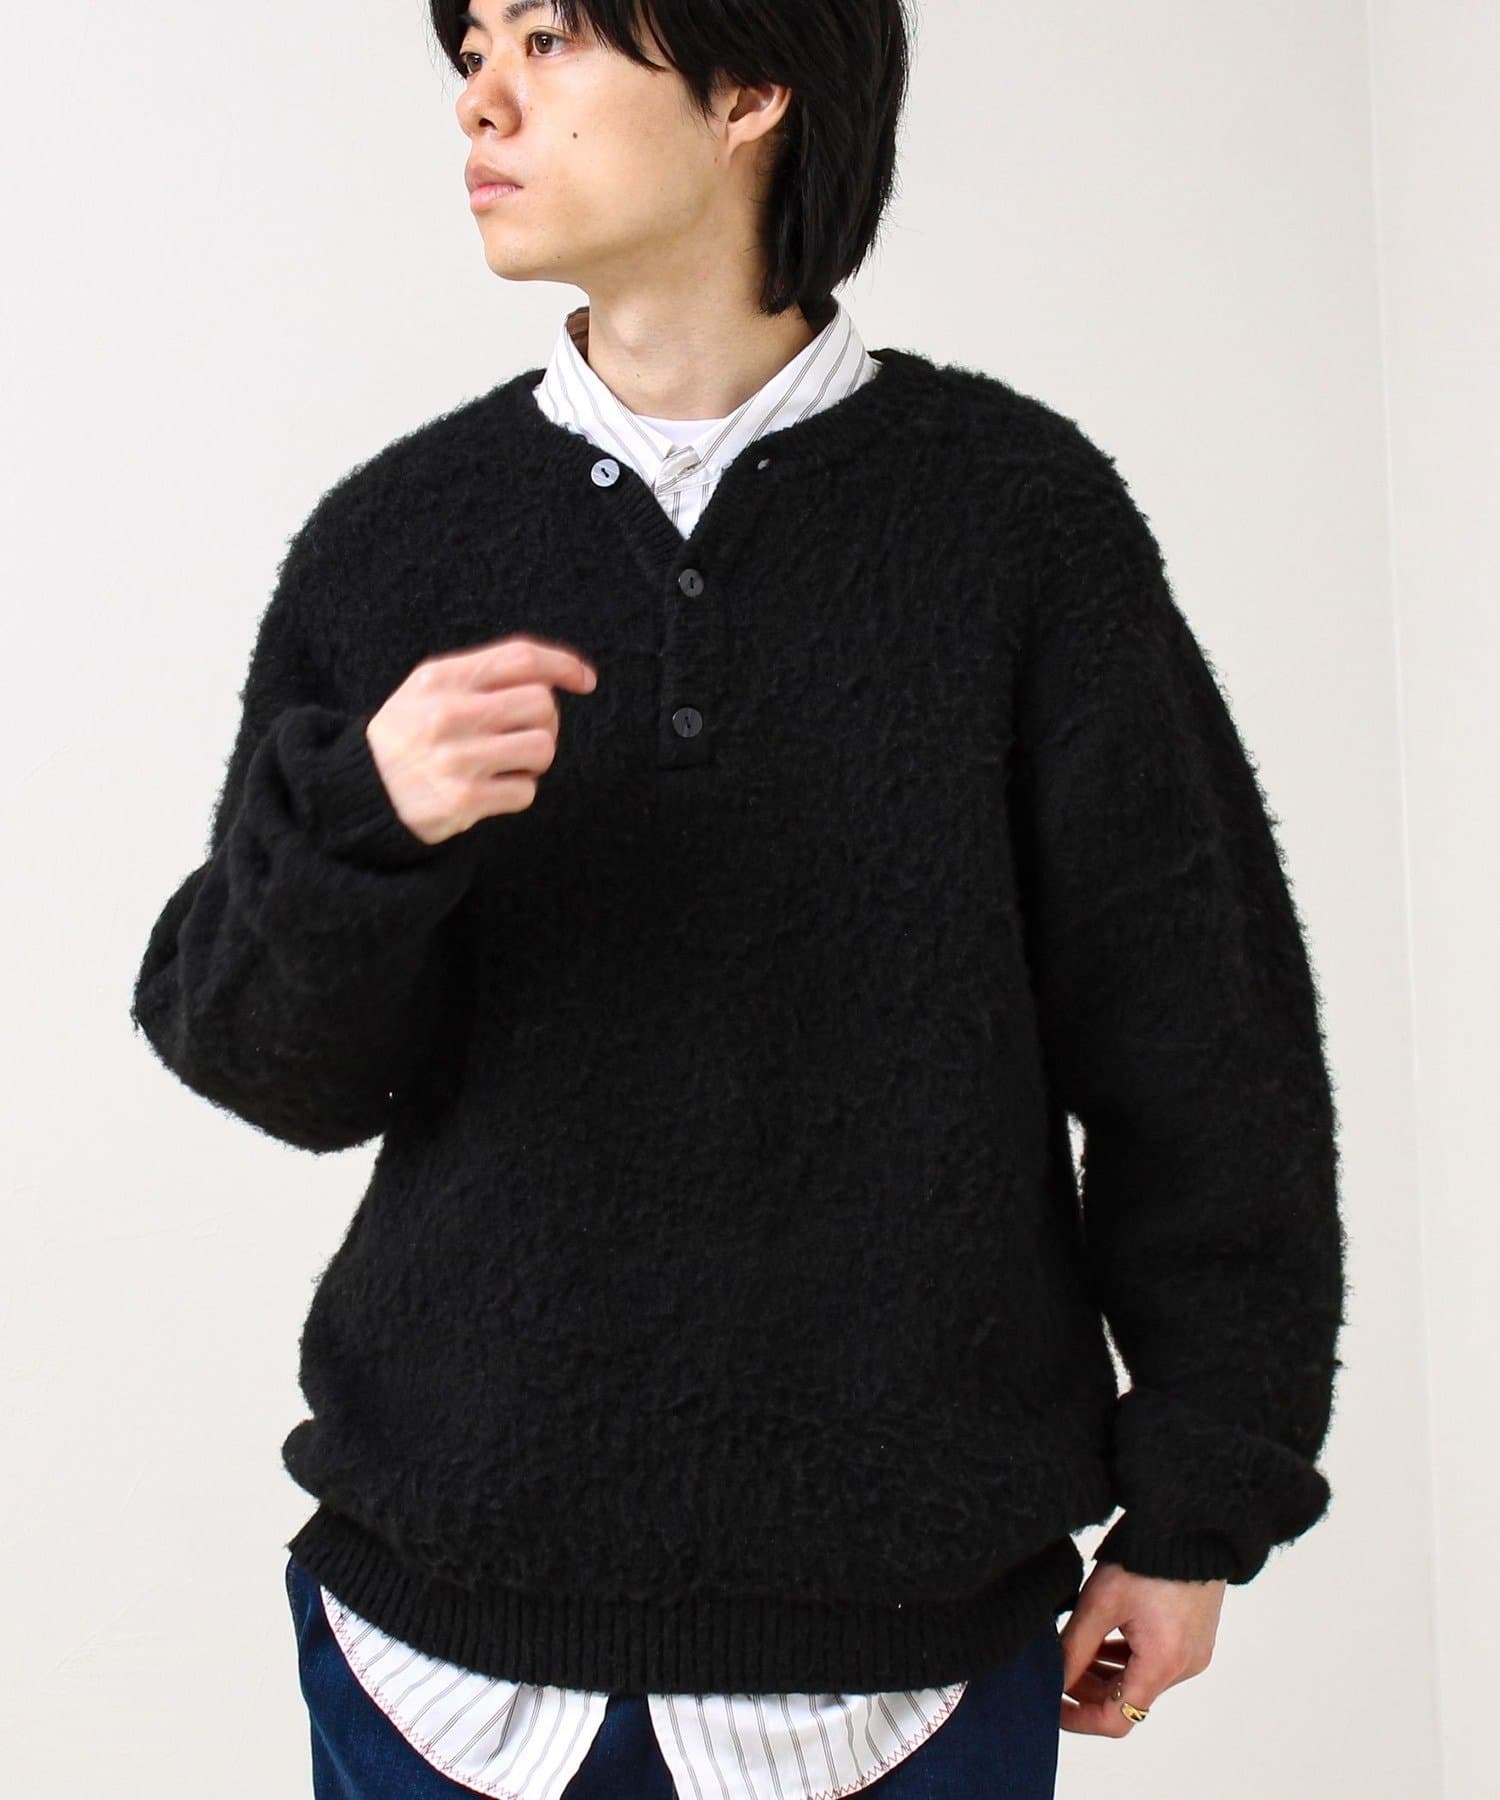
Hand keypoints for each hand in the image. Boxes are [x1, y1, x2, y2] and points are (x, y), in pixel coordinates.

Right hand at [365, 634, 598, 846]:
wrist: (362, 792)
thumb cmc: (409, 735)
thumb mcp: (429, 689)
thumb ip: (483, 674)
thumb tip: (557, 674)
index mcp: (442, 678)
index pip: (520, 657)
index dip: (563, 665)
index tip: (585, 680)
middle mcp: (449, 714)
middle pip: (541, 704)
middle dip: (545, 721)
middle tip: (525, 733)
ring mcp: (457, 759)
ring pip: (542, 748)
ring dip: (535, 759)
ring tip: (507, 763)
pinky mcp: (464, 800)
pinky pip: (527, 792)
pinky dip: (518, 791)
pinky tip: (492, 788)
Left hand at [1058, 1560, 1224, 1735]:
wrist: (1188, 1523)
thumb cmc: (1146, 1558)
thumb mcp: (1100, 1602)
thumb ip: (1073, 1647)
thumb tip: (1052, 1678)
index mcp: (1162, 1664)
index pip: (1116, 1719)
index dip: (1079, 1719)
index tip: (1052, 1706)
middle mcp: (1184, 1667)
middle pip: (1128, 1700)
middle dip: (1088, 1689)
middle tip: (1058, 1666)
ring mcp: (1193, 1653)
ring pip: (1140, 1680)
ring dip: (1106, 1672)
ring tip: (1077, 1646)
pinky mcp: (1195, 1638)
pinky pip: (1155, 1662)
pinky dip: (1128, 1658)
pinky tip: (1103, 1637)